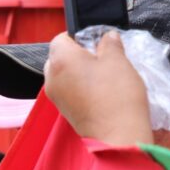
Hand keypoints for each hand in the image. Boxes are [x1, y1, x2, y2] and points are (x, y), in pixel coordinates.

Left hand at [44, 31, 151, 145]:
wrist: (116, 133)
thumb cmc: (116, 94)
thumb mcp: (118, 59)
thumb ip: (110, 43)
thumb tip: (107, 36)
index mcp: (60, 60)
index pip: (60, 38)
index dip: (78, 35)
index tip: (94, 39)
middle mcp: (51, 77)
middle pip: (58, 57)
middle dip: (77, 53)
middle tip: (100, 55)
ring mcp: (55, 96)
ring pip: (62, 74)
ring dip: (78, 70)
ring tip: (102, 73)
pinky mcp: (63, 109)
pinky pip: (66, 90)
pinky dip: (78, 85)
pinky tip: (99, 89)